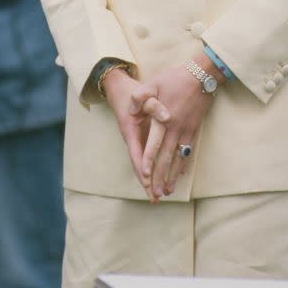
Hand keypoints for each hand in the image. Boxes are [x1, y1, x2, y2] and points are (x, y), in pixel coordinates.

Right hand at [101, 67, 169, 200]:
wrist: (120, 89)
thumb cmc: (132, 92)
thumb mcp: (142, 95)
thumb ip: (153, 105)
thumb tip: (166, 117)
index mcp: (130, 131)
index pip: (136, 153)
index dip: (142, 167)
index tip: (148, 181)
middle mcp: (132, 139)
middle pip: (138, 164)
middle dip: (146, 182)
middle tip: (155, 198)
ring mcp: (136, 140)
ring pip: (143, 163)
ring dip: (150, 179)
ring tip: (157, 196)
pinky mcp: (141, 139)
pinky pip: (147, 157)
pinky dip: (153, 169)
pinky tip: (161, 179)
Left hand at [141, 59, 219, 200]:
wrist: (203, 75)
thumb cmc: (176, 78)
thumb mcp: (154, 82)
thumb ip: (140, 96)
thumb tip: (130, 109)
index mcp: (164, 119)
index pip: (154, 145)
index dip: (149, 162)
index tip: (145, 177)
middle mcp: (176, 129)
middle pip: (166, 158)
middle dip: (160, 177)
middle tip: (156, 194)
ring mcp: (187, 131)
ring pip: (178, 159)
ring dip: (172, 176)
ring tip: (168, 191)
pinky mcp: (194, 130)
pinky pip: (188, 152)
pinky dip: (184, 165)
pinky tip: (181, 175)